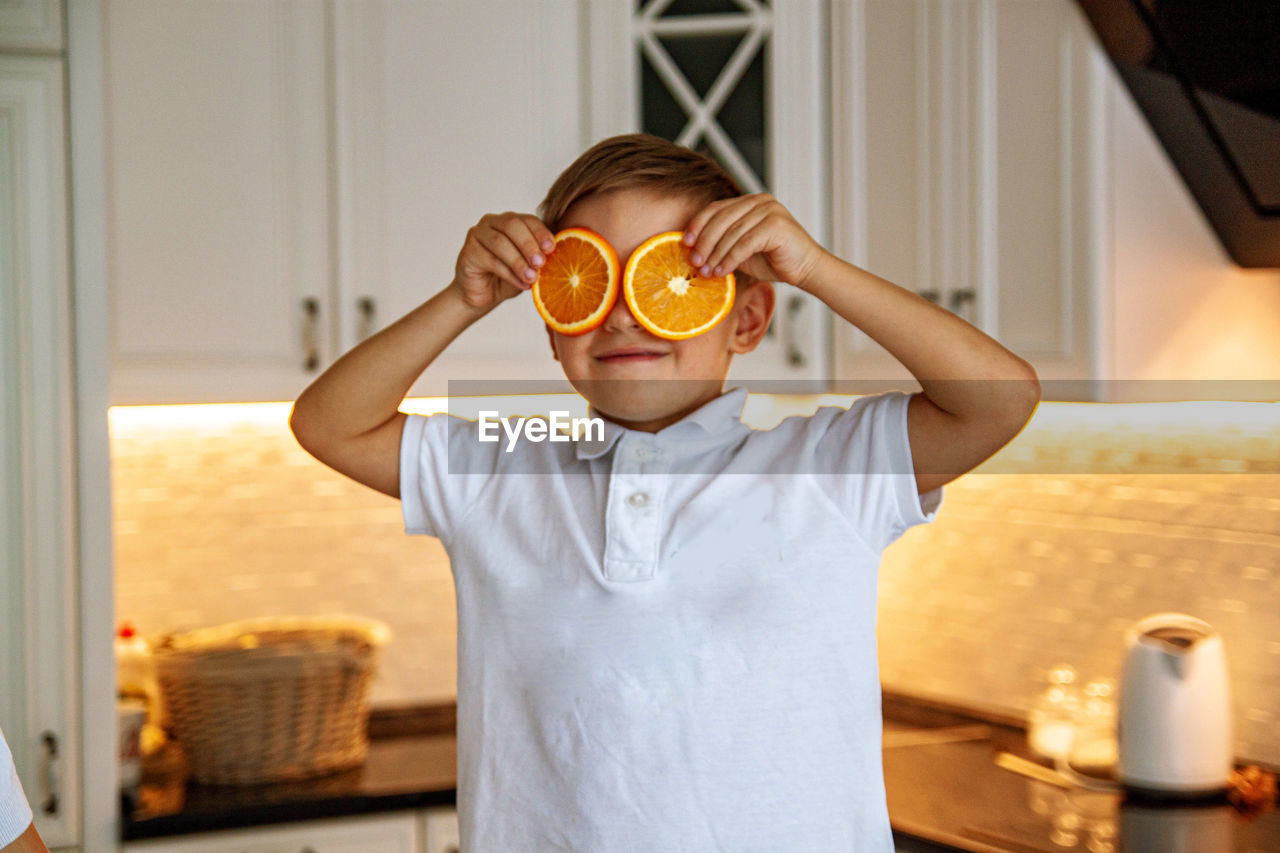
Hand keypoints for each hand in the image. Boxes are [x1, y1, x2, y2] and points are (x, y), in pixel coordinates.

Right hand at [451, 212, 555, 311]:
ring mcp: (478, 234)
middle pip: (512, 225)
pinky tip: (521, 284)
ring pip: (500, 242)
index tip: (551, 248)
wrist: (482, 295)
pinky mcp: (468, 251)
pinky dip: (509, 274)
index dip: (540, 232)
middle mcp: (493, 222)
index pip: (528, 220)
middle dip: (529, 245)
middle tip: (541, 263)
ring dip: (519, 261)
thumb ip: (540, 258)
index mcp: (511, 221)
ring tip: (532, 278)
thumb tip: (560, 257)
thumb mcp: (529, 266)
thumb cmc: (508, 277)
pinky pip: (490, 260)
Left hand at [682, 193, 829, 290]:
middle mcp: (759, 201)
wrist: (806, 269)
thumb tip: (693, 250)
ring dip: (715, 255)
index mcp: (749, 202)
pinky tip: (722, 271)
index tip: (685, 243)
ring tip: (706, 272)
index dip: (698, 225)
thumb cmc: (773, 260)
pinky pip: (745, 243)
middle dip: (704, 242)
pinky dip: (730, 259)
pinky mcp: (776, 224)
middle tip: (694, 261)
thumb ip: (722, 243)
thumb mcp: (740, 250)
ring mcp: (769, 210)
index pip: (716, 208)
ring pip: (731, 233)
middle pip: (721, 219)